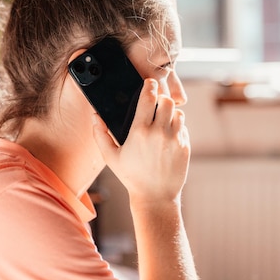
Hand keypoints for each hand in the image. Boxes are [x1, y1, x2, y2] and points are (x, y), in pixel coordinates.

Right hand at [93, 78, 190, 203]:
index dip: (149, 86)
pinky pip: (183, 128)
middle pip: (166, 101)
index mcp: (139, 131)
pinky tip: (167, 136)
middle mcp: (159, 133)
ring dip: (170, 113)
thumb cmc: (131, 176)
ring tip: (162, 120)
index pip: (148, 98)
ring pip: (178, 113)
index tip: (149, 83)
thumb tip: (95, 116)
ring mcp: (174, 140)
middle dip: (161, 99)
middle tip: (155, 104)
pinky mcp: (185, 147)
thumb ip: (100, 135)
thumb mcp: (111, 157)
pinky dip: (176, 128)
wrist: (155, 197)